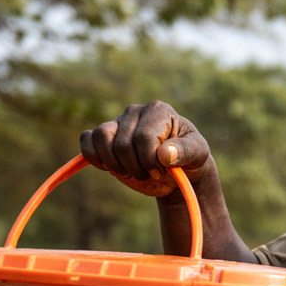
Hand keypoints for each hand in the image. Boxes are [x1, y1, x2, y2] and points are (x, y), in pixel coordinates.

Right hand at [79, 101, 214, 198]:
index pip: (143, 137)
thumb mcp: (198, 155)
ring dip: (114, 164)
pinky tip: (110, 168)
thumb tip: (165, 154)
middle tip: (150, 175)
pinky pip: (87, 139)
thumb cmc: (189, 159)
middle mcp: (135, 112)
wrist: (177, 171)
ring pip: (100, 137)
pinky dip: (93, 156)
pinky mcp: (105, 137)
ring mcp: (118, 122)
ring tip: (131, 172)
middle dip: (135, 167)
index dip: (150, 161)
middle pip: (122, 143)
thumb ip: (186, 152)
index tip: (162, 172)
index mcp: (158, 110)